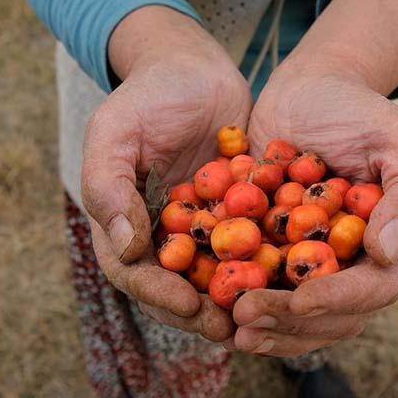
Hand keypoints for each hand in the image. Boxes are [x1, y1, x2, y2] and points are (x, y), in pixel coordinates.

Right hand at [82, 6, 250, 341]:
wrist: (196, 70)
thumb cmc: (148, 95)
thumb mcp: (115, 131)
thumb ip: (107, 185)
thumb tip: (123, 248)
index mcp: (123, 224)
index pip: (133, 273)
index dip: (158, 294)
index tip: (187, 304)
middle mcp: (161, 237)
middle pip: (176, 289)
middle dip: (202, 312)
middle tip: (233, 327)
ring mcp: (201, 232)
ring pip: (216, 278)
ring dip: (237, 301)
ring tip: (263, 316)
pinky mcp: (237, 220)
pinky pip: (251, 250)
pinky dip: (266, 267)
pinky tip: (290, 279)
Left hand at [228, 0, 397, 355]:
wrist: (305, 93)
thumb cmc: (355, 112)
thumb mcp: (393, 137)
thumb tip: (387, 253)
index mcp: (390, 244)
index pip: (373, 289)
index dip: (338, 300)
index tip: (300, 300)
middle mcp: (353, 266)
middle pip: (332, 318)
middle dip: (290, 324)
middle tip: (247, 316)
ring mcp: (312, 266)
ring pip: (296, 319)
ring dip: (265, 328)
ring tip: (229, 325)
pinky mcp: (274, 257)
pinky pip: (260, 292)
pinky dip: (236, 303)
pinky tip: (208, 304)